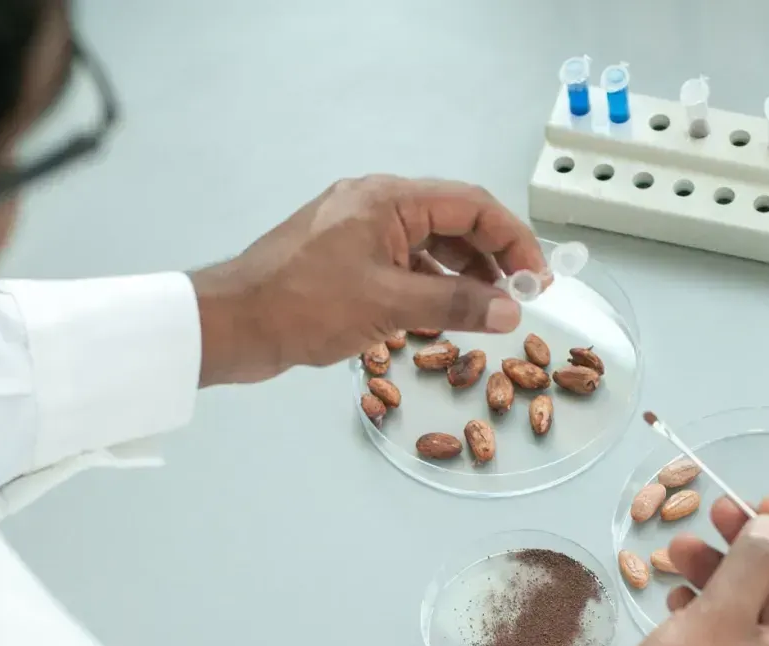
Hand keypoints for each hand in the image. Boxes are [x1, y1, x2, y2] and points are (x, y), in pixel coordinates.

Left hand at [190, 175, 545, 385]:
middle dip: (491, 258)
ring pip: (427, 247)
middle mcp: (375, 205)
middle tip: (519, 299)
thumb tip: (510, 310)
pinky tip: (443, 317)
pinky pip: (401, 265)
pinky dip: (428, 288)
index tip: (537, 278)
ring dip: (461, 277)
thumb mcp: (388, 306)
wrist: (231, 324)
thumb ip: (455, 305)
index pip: (471, 205)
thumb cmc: (305, 305)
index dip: (512, 238)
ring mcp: (357, 233)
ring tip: (488, 313)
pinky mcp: (343, 260)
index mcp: (387, 199)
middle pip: (452, 222)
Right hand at [571, 496, 768, 645]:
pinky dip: (704, 611)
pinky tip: (673, 596)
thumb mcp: (718, 617)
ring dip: (718, 576)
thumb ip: (750, 566)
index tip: (764, 504)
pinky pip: (724, 640)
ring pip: (747, 614)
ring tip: (677, 550)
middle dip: (748, 551)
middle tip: (716, 514)